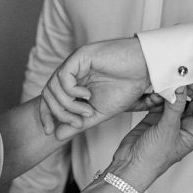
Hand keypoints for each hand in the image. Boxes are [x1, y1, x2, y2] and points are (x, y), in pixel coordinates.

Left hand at [39, 37, 156, 139]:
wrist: (146, 70)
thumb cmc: (126, 88)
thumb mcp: (99, 113)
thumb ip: (78, 124)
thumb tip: (56, 136)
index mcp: (74, 83)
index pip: (50, 98)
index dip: (46, 115)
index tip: (49, 132)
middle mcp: (71, 71)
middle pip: (47, 93)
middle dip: (58, 113)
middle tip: (77, 123)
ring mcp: (74, 62)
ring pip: (53, 87)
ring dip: (68, 105)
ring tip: (87, 111)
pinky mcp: (80, 56)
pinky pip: (63, 77)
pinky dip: (72, 92)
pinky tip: (87, 95)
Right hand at [111, 81, 192, 177]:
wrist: (129, 165)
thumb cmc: (152, 158)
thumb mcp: (167, 131)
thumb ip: (174, 107)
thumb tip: (181, 86)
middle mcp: (186, 125)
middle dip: (190, 86)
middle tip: (182, 72)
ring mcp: (171, 120)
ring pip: (178, 98)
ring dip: (174, 88)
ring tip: (169, 76)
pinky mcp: (156, 117)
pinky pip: (163, 100)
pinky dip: (160, 92)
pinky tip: (157, 86)